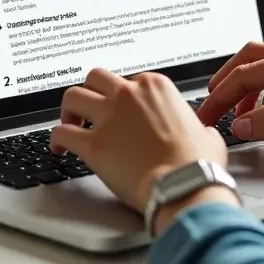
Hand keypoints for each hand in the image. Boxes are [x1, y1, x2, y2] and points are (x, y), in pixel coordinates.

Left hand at [50, 69, 229, 212]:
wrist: (184, 185)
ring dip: (69, 111)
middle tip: (89, 109)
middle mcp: (129, 95)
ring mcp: (108, 117)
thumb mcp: (208, 134)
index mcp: (156, 88)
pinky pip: (61, 132)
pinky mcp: (92, 144)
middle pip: (96, 78)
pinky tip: (58, 148)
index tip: (121, 111)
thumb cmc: (197, 164)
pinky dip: (56, 139)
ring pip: (73, 96)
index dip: (123, 97)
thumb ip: (199, 127)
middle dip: (90, 92)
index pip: (129, 81)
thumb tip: (203, 134)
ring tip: (70, 124)